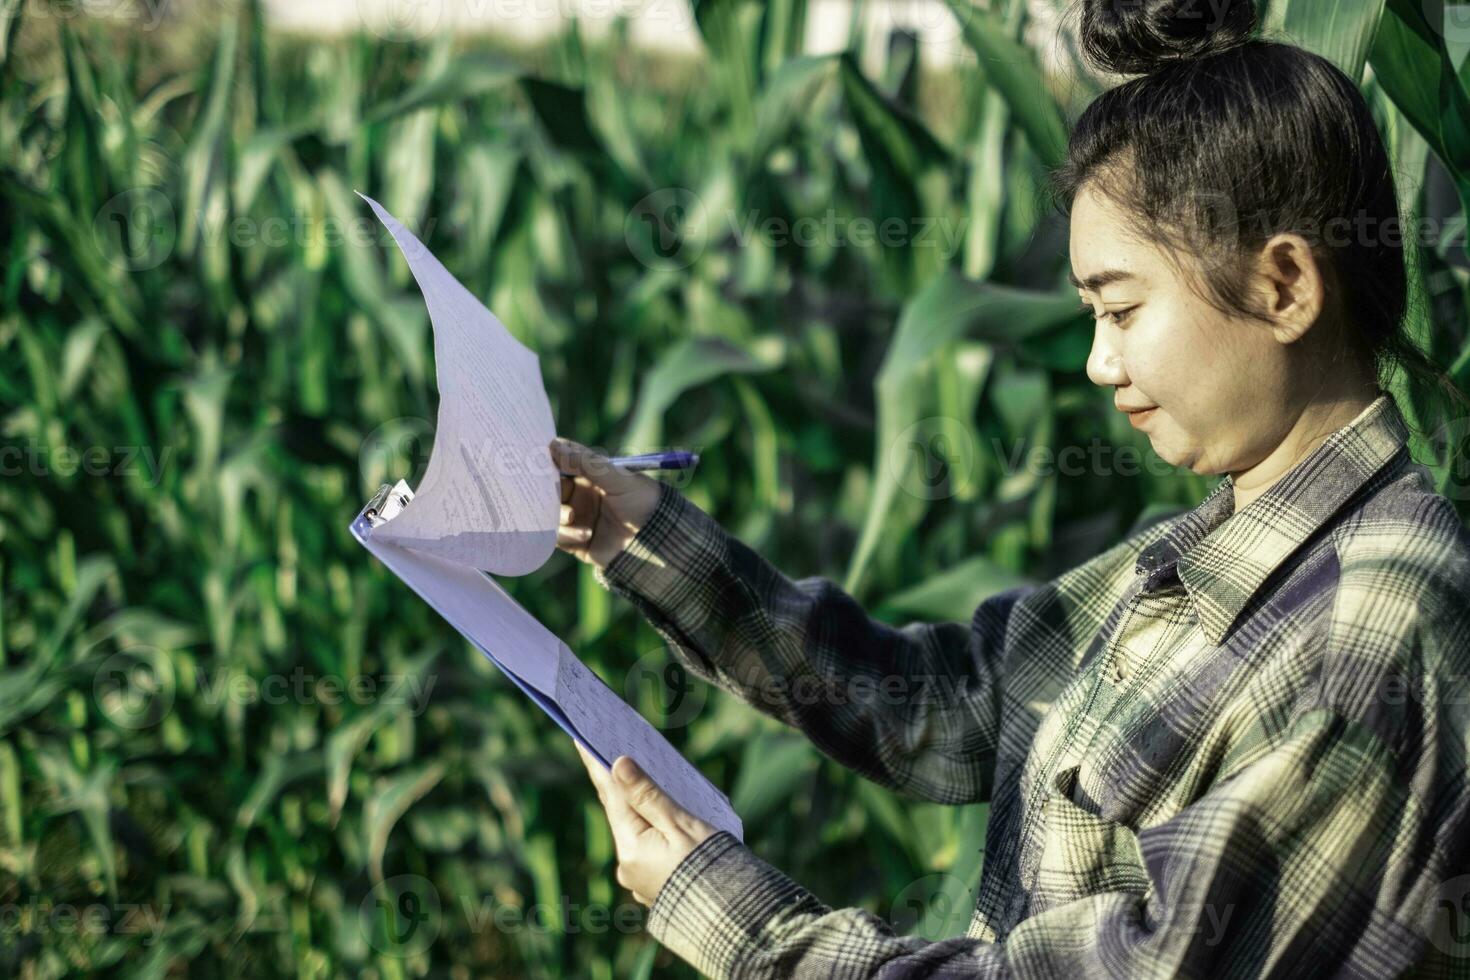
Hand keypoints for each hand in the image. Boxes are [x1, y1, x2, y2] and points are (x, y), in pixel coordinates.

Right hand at [550, 438, 662, 569]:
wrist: (658, 541)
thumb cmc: (643, 501)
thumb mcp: (617, 477)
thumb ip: (586, 462)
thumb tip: (554, 444)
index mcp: (588, 474)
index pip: (559, 464)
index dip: (546, 462)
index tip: (533, 461)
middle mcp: (579, 495)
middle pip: (548, 490)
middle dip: (546, 492)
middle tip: (550, 494)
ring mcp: (576, 518)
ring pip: (548, 514)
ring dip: (557, 515)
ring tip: (573, 516)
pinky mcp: (576, 541)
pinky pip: (557, 538)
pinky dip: (567, 535)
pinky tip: (587, 534)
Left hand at [575, 742, 717, 907]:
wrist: (733, 913)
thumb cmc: (711, 865)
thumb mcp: (680, 824)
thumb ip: (648, 795)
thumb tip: (618, 765)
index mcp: (631, 849)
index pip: (610, 795)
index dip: (596, 766)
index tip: (581, 739)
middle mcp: (628, 866)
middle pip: (620, 813)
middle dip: (615, 783)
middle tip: (602, 749)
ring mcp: (640, 879)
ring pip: (634, 831)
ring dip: (634, 806)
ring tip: (631, 778)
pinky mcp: (654, 886)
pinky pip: (647, 848)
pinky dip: (649, 828)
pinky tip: (655, 815)